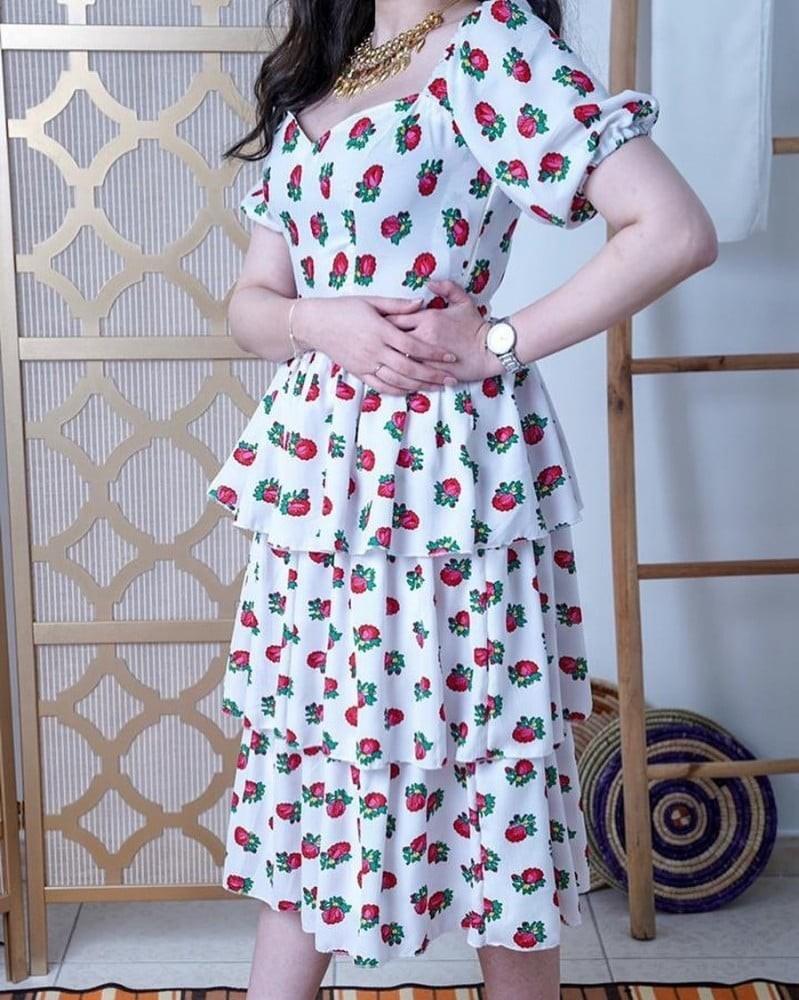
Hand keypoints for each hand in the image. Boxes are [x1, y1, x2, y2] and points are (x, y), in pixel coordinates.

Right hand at [292, 294, 460, 394]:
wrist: (315, 324)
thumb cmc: (344, 308)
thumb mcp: (371, 301)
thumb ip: (398, 305)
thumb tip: (422, 303)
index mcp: (380, 330)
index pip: (413, 345)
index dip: (433, 352)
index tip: (450, 356)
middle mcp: (374, 350)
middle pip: (409, 367)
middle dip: (432, 375)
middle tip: (451, 379)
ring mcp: (366, 364)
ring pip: (397, 380)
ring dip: (419, 386)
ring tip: (438, 388)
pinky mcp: (359, 372)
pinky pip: (381, 386)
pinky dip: (398, 390)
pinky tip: (412, 390)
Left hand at [382, 279, 503, 383]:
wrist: (490, 350)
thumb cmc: (476, 326)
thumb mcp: (463, 301)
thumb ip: (446, 288)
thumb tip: (430, 283)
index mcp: (427, 318)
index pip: (395, 317)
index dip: (383, 322)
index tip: (377, 325)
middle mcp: (423, 336)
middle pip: (391, 338)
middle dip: (381, 341)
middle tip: (374, 343)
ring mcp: (426, 355)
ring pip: (397, 357)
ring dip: (388, 358)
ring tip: (381, 358)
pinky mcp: (431, 371)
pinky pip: (409, 373)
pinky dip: (399, 373)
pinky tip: (393, 374)